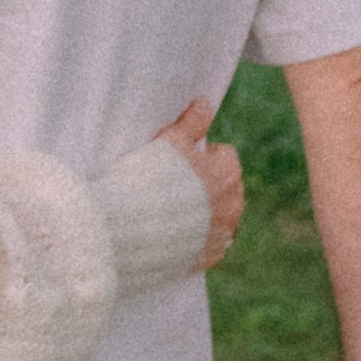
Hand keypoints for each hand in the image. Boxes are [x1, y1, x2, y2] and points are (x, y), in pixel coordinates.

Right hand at [158, 98, 242, 267]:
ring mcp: (221, 234)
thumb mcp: (168, 142)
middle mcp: (232, 205)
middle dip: (208, 186)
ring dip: (206, 214)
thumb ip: (191, 122)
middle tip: (175, 185)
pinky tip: (177, 236)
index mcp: (227, 173)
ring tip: (175, 213)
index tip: (179, 162)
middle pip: (227, 188)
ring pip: (222, 218)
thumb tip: (205, 103)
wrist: (128, 230)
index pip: (225, 156)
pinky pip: (211, 246)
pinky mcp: (206, 258)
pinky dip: (199, 240)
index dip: (202, 156)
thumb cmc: (147, 181)